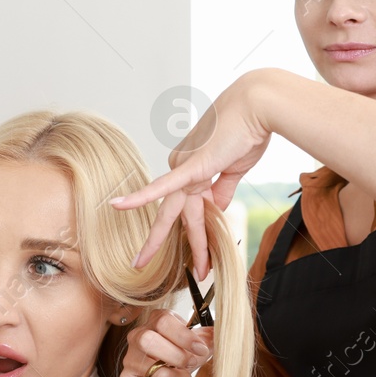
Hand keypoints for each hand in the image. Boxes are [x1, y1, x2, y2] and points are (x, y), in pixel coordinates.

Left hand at [111, 69, 276, 277]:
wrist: (258, 106)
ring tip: (183, 270)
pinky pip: (163, 186)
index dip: (200, 230)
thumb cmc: (249, 131)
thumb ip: (223, 189)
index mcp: (190, 168)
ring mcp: (184, 167)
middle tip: (141, 263)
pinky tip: (117, 205)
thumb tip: (218, 209)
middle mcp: (181, 168)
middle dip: (160, 242)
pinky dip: (141, 197)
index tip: (205, 251)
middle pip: (175, 215)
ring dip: (192, 245)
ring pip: (181, 214)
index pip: (191, 206)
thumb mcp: (235, 169)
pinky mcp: (191, 165)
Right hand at [118, 312, 212, 376]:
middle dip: (177, 356)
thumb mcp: (199, 344)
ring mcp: (130, 359)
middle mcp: (137, 337)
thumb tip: (224, 329)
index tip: (200, 349)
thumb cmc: (182, 358)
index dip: (185, 336)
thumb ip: (210, 337)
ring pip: (152, 370)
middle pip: (149, 340)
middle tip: (190, 364)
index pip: (163, 321)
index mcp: (155, 322)